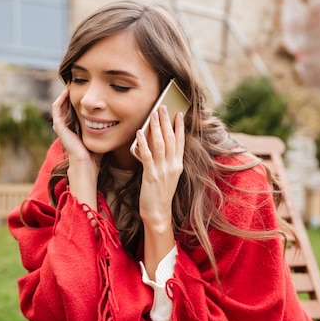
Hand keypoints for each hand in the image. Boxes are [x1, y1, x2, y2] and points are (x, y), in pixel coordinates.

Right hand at [52, 86, 99, 208]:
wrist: (87, 167)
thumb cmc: (97, 154)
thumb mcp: (103, 134)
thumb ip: (108, 126)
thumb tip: (122, 116)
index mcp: (77, 127)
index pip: (77, 107)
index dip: (81, 96)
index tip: (90, 86)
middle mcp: (68, 126)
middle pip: (68, 104)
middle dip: (74, 91)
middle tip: (80, 79)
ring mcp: (62, 126)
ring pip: (61, 104)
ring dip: (66, 92)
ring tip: (73, 80)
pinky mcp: (60, 128)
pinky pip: (57, 109)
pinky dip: (61, 98)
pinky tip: (68, 89)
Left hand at [136, 106, 184, 276]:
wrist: (158, 214)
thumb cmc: (160, 195)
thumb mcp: (168, 176)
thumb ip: (166, 161)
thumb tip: (158, 146)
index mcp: (178, 165)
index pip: (180, 142)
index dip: (179, 127)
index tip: (178, 113)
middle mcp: (172, 166)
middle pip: (170, 139)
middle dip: (167, 121)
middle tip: (163, 106)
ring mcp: (163, 170)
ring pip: (160, 144)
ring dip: (156, 127)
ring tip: (153, 114)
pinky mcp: (151, 176)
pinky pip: (147, 156)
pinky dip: (143, 143)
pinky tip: (139, 133)